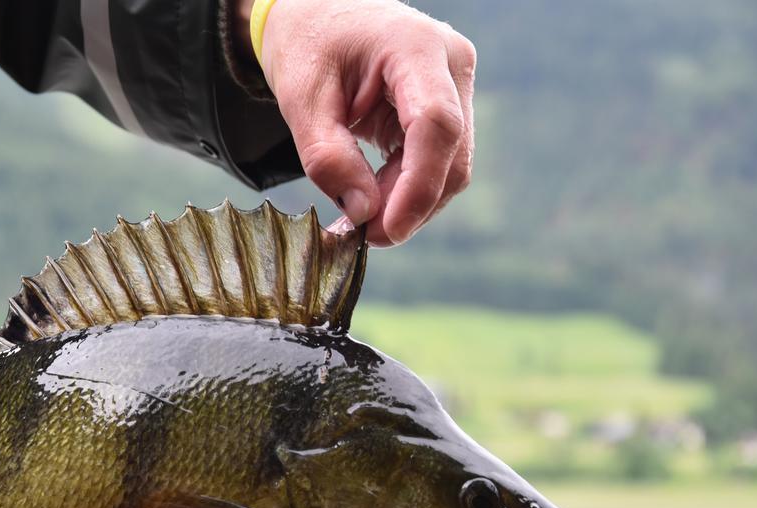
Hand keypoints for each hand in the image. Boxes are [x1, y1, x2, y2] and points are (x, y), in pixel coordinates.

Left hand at [240, 0, 475, 245]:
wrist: (317, 18)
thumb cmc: (308, 47)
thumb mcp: (301, 101)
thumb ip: (328, 157)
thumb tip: (364, 213)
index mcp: (414, 46)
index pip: (435, 124)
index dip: (417, 187)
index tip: (386, 230)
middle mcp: (450, 62)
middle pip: (452, 153)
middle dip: (410, 205)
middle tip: (363, 236)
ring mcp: (456, 85)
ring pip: (452, 166)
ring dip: (409, 202)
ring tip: (360, 216)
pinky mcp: (448, 107)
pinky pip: (440, 163)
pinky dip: (408, 190)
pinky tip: (373, 197)